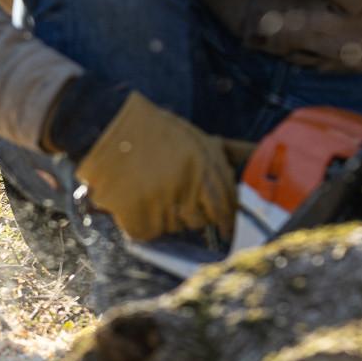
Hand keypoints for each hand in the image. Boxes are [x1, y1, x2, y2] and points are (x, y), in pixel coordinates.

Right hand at [74, 91, 236, 242]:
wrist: (104, 127)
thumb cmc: (150, 129)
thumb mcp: (193, 136)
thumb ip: (222, 155)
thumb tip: (257, 160)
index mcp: (203, 166)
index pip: (226, 207)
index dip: (226, 218)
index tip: (225, 226)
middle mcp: (186, 188)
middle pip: (200, 220)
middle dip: (191, 212)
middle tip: (173, 195)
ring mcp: (162, 205)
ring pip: (174, 227)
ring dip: (165, 215)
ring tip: (148, 190)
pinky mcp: (139, 219)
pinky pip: (150, 233)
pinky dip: (143, 223)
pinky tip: (135, 201)